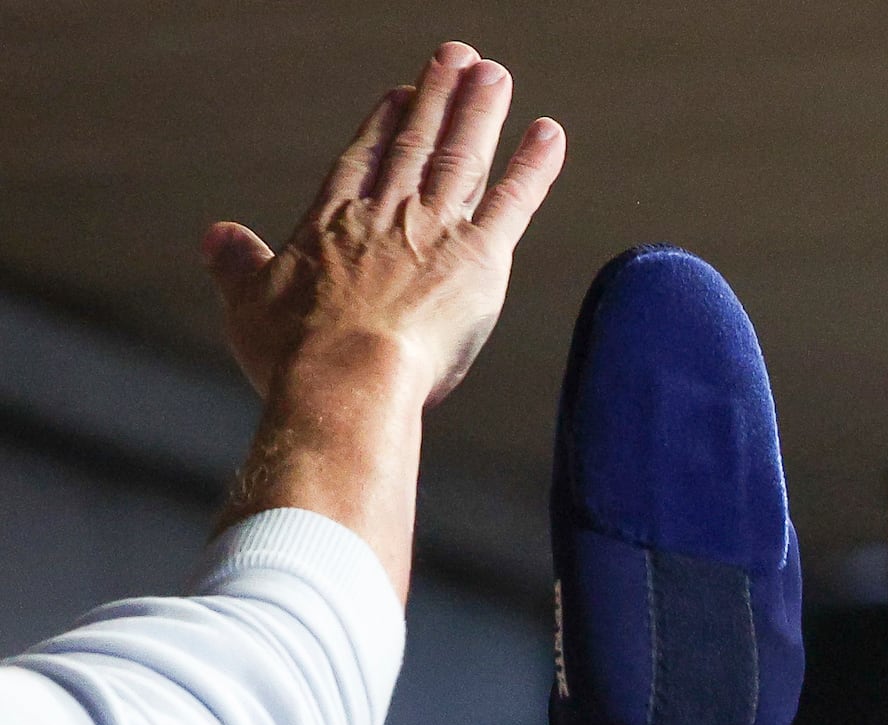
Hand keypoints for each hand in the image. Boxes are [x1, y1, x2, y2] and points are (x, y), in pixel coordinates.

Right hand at [205, 42, 564, 406]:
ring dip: (479, 112)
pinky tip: (548, 134)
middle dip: (438, 99)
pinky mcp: (480, 257)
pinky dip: (532, 166)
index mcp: (332, 223)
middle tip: (459, 58)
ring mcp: (435, 230)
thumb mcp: (249, 303)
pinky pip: (513, 201)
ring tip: (493, 74)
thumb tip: (215, 236)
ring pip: (461, 157)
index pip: (364, 160)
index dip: (386, 124)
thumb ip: (237, 264)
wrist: (345, 378)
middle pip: (416, 143)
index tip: (402, 93)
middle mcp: (386, 214)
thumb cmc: (294, 355)